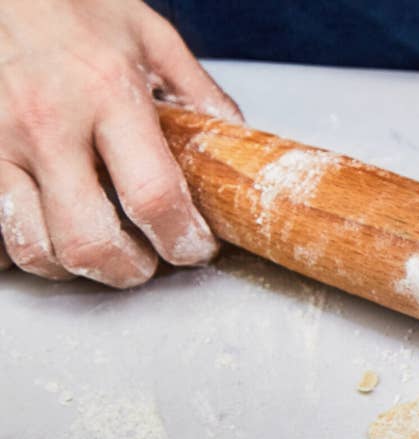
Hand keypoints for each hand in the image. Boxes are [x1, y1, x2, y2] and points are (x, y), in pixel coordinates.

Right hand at [0, 0, 239, 285]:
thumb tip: (235, 139)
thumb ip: (196, 92)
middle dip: (128, 270)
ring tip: (98, 248)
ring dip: (73, 265)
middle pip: (88, 242)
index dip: (183, 239)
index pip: (154, 197)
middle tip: (145, 262)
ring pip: (31, 246)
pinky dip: (21, 241)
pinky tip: (46, 228)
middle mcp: (45, 122)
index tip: (194, 245)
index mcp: (106, 93)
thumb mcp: (148, 34)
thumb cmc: (68, 4)